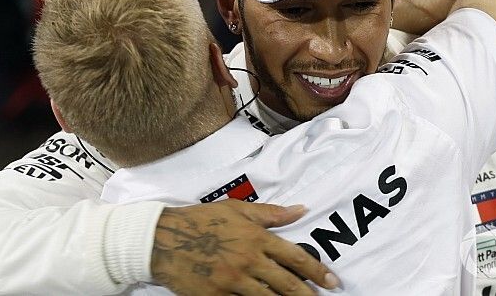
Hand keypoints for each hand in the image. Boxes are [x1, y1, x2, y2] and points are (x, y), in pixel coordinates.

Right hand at [151, 200, 339, 294]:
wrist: (163, 239)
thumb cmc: (202, 220)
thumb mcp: (237, 209)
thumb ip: (271, 213)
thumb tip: (301, 210)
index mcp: (256, 237)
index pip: (295, 258)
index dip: (317, 271)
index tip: (332, 281)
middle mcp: (248, 260)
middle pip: (287, 284)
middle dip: (309, 295)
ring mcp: (232, 281)